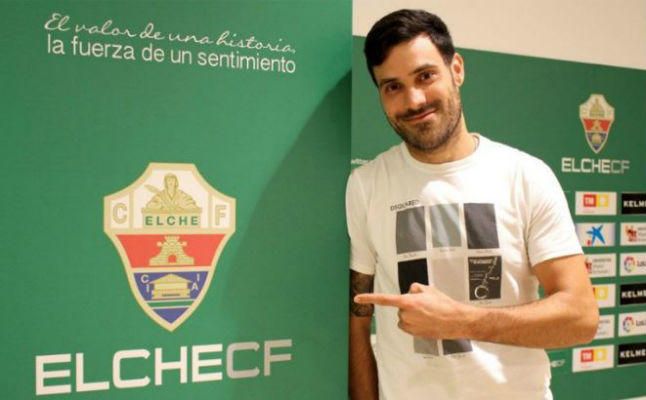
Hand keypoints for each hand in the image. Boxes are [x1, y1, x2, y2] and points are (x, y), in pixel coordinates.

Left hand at [354, 283, 470, 338]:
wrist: (456, 321)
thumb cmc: (443, 304)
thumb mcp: (429, 289)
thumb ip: (414, 288)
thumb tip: (409, 292)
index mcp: (408, 302)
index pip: (384, 299)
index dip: (369, 298)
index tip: (357, 298)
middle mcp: (405, 315)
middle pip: (399, 307)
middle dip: (408, 305)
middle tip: (424, 305)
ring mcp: (409, 326)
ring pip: (403, 317)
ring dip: (411, 315)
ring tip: (428, 313)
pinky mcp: (414, 334)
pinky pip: (408, 326)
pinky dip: (414, 323)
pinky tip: (427, 321)